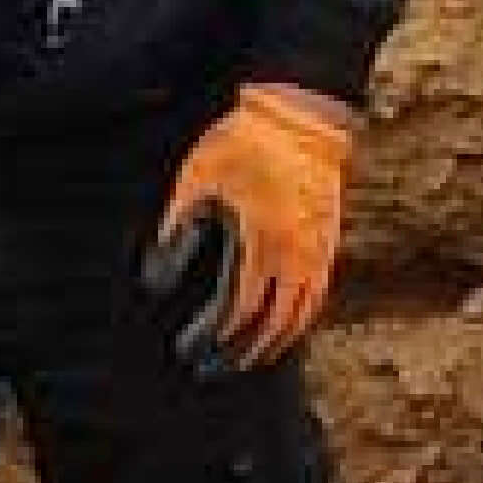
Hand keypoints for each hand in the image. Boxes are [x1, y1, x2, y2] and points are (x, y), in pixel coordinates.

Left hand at [152, 87, 355, 370]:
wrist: (301, 112)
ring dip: (271, 344)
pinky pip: (317, 295)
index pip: (238, 307)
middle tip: (208, 369)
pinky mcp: (328, 241)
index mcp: (262, 240)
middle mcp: (297, 252)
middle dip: (238, 352)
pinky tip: (279, 329)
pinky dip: (297, 320)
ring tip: (244, 360)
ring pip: (301, 315)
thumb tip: (154, 285)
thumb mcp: (196, 184)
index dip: (212, 335)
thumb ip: (177, 235)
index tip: (186, 349)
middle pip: (272, 323)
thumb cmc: (242, 143)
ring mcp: (319, 249)